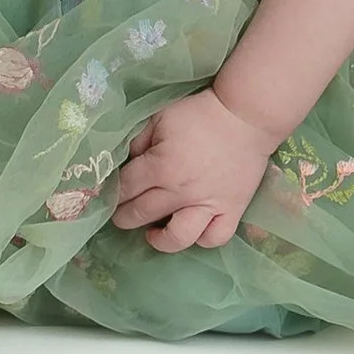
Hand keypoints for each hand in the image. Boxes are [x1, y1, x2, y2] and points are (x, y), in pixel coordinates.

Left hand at [110, 86, 278, 253]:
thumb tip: (125, 161)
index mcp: (161, 165)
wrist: (245, 116)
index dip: (113, 192)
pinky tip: (191, 229)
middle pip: (142, 213)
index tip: (108, 195)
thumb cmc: (199, 114)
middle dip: (124, 217)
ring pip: (178, 238)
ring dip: (159, 240)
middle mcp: (181, 191)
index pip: (127, 188)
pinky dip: (201, 239)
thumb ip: (138, 140)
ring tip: (152, 233)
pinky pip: (213, 238)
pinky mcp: (231, 211)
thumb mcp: (160, 117)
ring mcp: (208, 205)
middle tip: (120, 214)